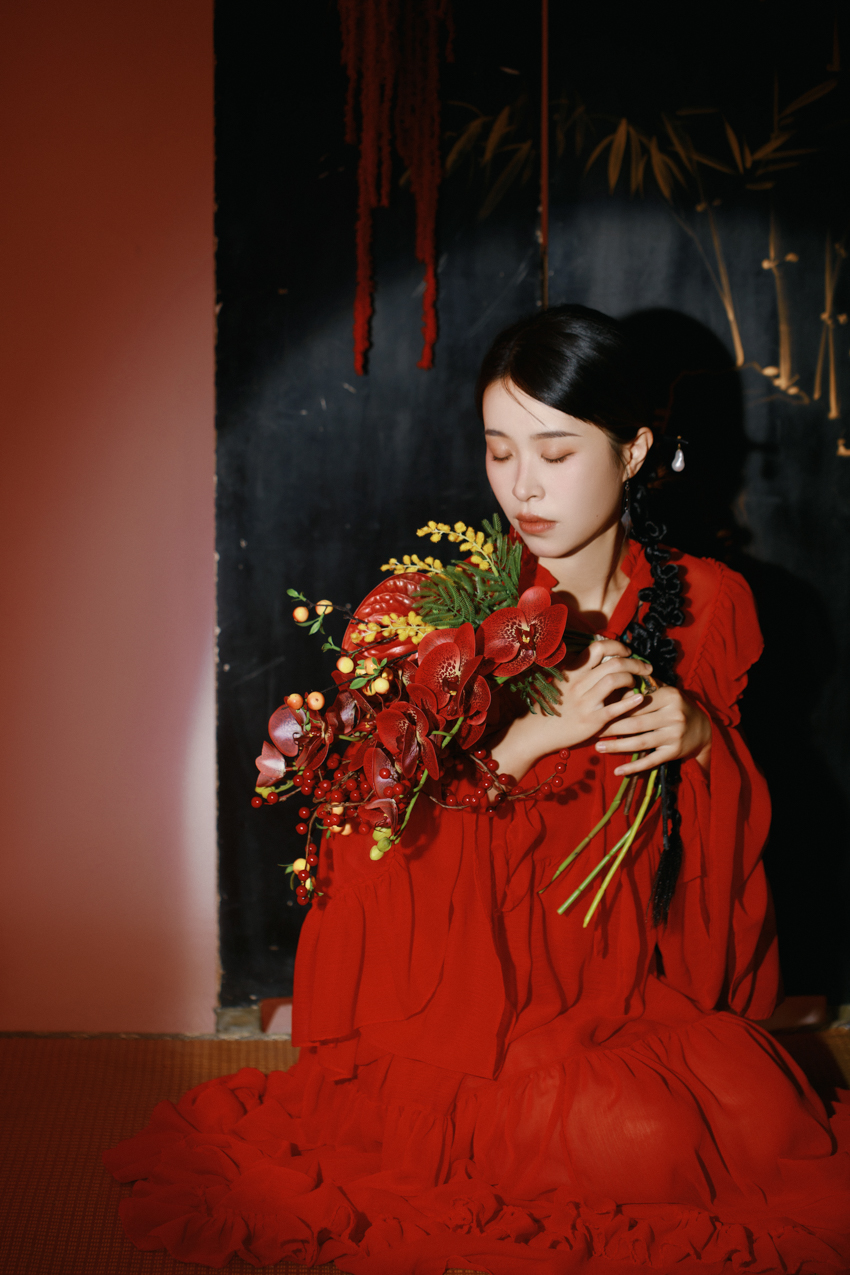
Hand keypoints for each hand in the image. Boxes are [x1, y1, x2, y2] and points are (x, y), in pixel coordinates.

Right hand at [489, 639, 651, 781]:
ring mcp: (585, 701)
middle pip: (613, 662)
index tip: (627, 652)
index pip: (598, 647)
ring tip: (638, 684)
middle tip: (646, 667)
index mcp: (573, 671)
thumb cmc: (551, 708)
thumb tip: (603, 661)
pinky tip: (640, 699)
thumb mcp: (561, 683)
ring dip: (632, 678)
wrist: (536, 733)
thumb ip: (580, 672)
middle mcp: (579, 682)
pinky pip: (615, 708)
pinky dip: (630, 702)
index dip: (617, 646)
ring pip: (615, 679)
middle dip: (635, 662)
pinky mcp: (592, 720)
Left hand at [594, 685, 711, 774]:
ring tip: (598, 747)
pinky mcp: (675, 752)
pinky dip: (633, 767)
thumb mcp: (667, 692)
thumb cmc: (677, 707)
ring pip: (640, 742)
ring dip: (617, 746)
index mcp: (669, 696)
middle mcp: (673, 715)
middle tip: (593, 730)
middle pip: (635, 723)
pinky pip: (651, 761)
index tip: (598, 711)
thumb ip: (646, 687)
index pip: (636, 703)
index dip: (616, 708)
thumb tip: (619, 681)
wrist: (704, 729)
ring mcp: (675, 735)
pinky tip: (618, 771)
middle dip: (611, 727)